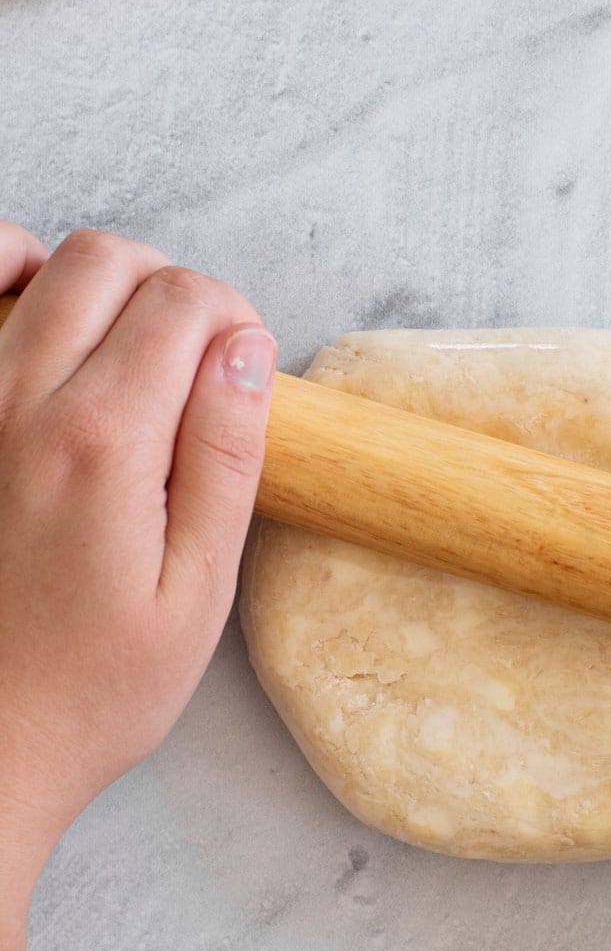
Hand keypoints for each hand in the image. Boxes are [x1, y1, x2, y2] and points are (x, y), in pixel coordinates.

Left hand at [0, 224, 274, 888]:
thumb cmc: (86, 690)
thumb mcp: (196, 592)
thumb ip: (224, 457)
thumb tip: (246, 352)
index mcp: (98, 445)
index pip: (184, 301)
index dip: (234, 318)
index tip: (241, 372)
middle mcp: (15, 405)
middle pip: (104, 260)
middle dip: (168, 285)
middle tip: (190, 355)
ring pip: (26, 265)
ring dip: (92, 284)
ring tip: (120, 344)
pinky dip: (8, 293)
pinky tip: (41, 338)